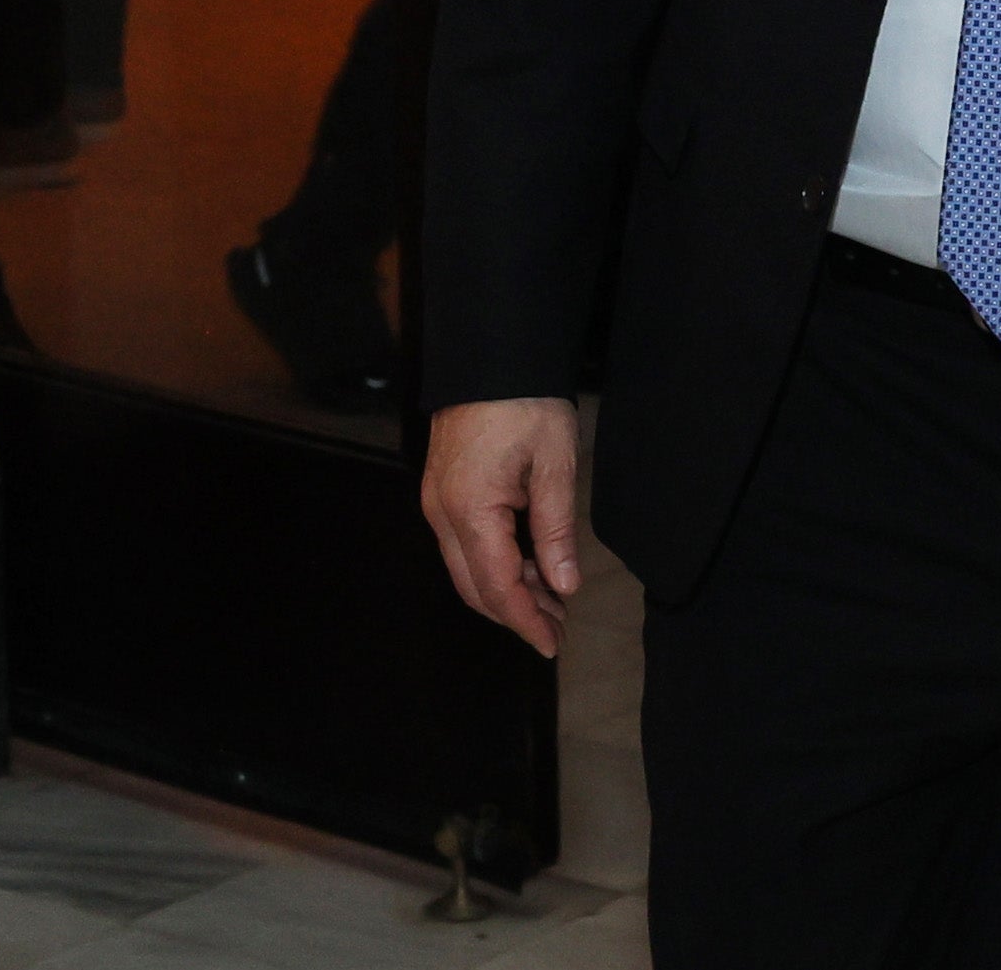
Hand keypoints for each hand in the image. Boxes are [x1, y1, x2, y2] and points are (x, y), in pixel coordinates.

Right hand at [422, 397, 581, 656]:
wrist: (491, 356)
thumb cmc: (527, 404)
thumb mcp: (554, 466)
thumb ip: (556, 531)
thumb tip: (564, 585)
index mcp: (470, 511)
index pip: (496, 586)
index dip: (525, 619)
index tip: (552, 644)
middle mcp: (441, 514)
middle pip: (474, 586)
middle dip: (515, 613)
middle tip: (557, 629)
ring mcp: (436, 503)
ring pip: (467, 568)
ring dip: (506, 589)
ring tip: (552, 601)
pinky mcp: (441, 491)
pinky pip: (464, 544)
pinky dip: (495, 564)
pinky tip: (528, 566)